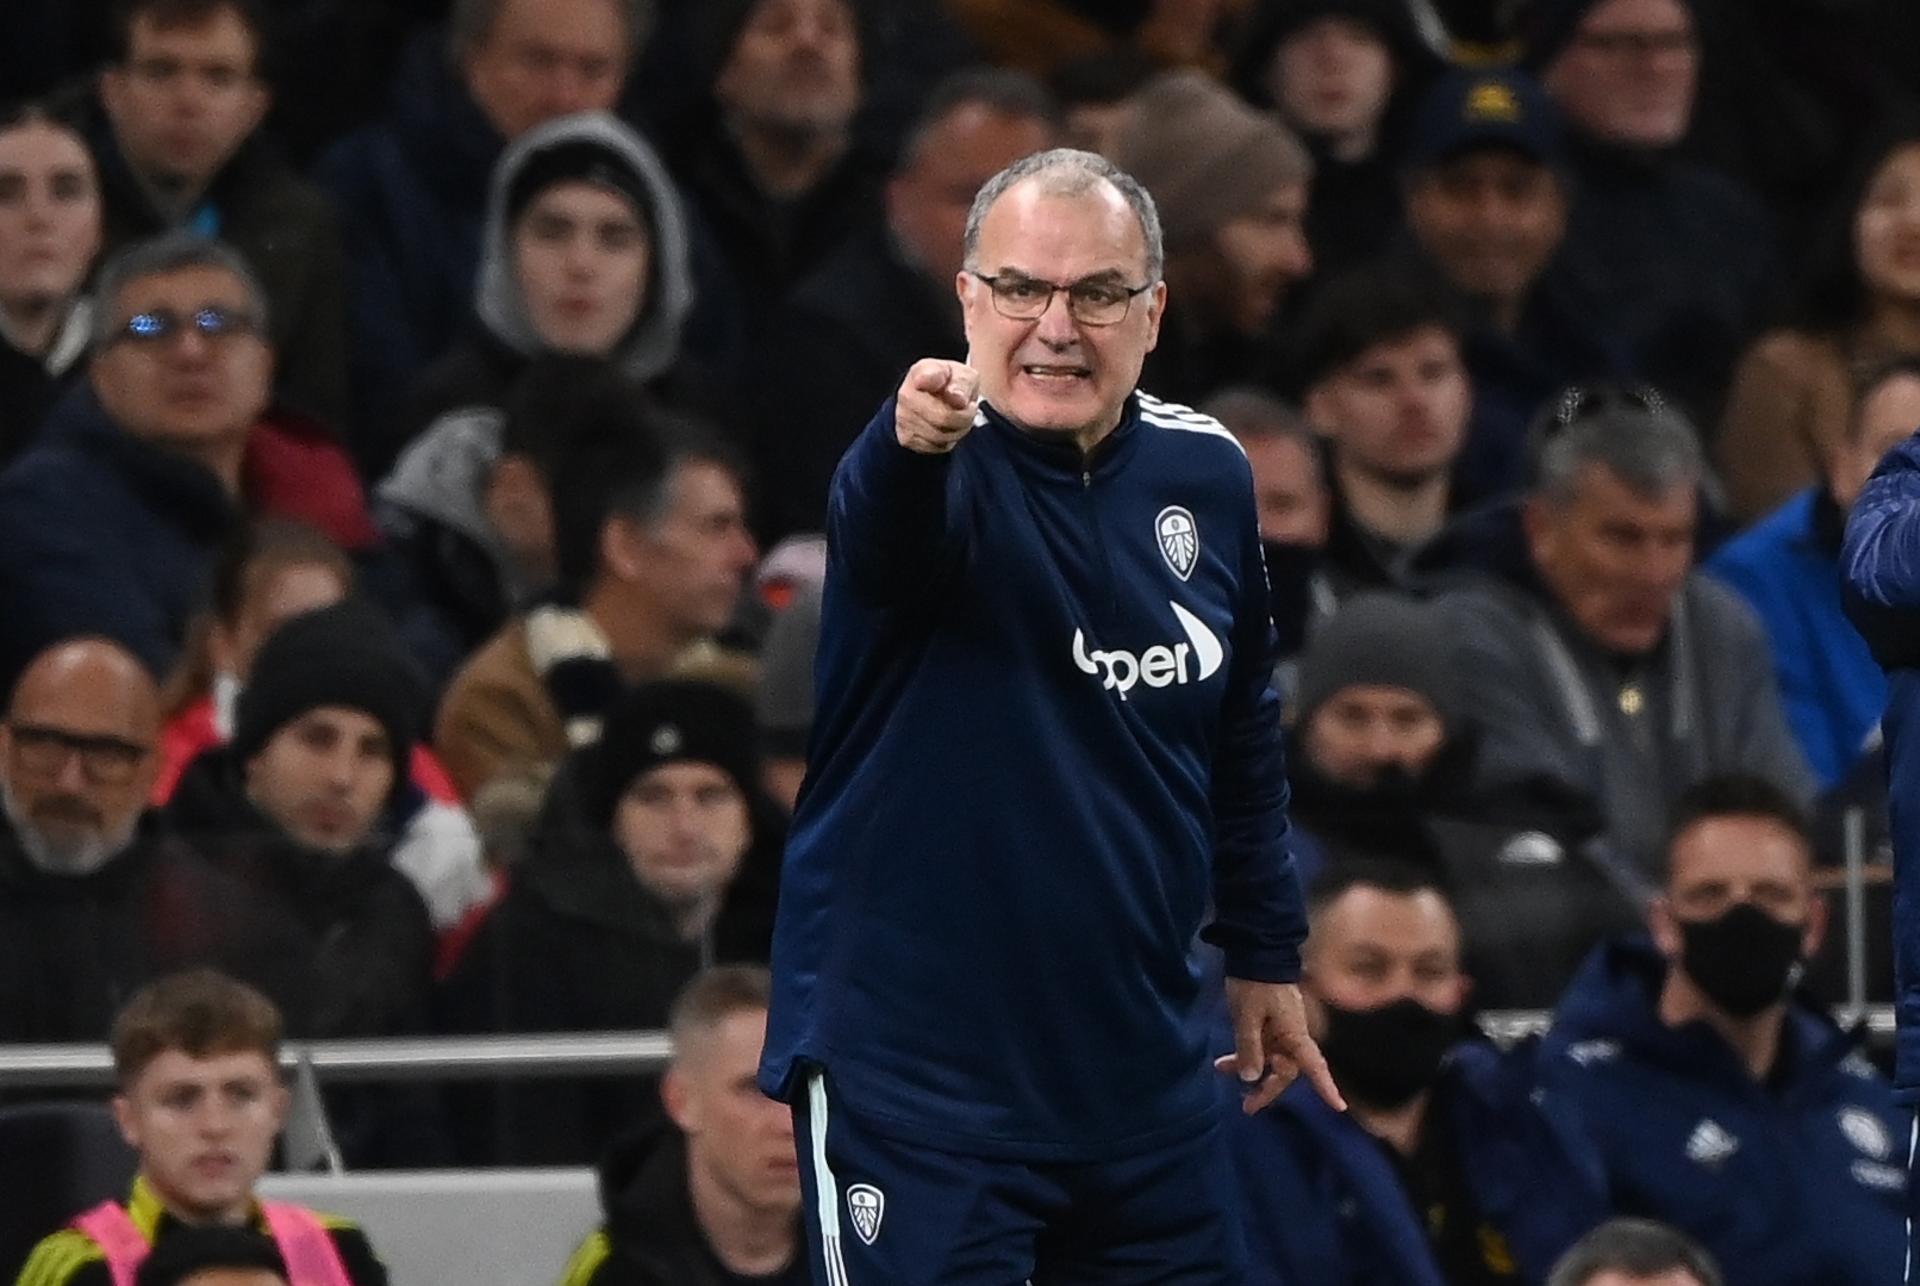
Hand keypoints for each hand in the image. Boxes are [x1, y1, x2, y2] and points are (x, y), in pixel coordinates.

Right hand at [895, 359, 979, 454]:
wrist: (933, 399)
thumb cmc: (950, 384)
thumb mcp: (964, 375)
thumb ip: (962, 382)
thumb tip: (957, 399)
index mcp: (920, 372)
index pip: (928, 378)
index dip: (947, 388)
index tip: (957, 391)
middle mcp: (906, 394)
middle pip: (944, 417)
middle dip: (965, 417)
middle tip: (969, 409)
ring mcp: (903, 418)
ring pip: (942, 436)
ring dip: (958, 430)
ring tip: (958, 417)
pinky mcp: (906, 438)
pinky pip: (936, 447)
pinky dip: (948, 441)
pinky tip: (947, 428)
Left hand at [1215, 979, 1345, 1115]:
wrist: (1256, 952)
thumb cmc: (1255, 983)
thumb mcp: (1247, 1015)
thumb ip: (1249, 1047)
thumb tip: (1250, 1079)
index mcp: (1295, 1034)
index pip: (1314, 1066)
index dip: (1326, 1086)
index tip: (1339, 1106)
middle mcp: (1292, 1037)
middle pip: (1286, 1072)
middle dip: (1267, 1089)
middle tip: (1247, 1107)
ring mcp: (1280, 1031)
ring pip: (1270, 1062)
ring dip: (1250, 1071)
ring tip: (1222, 1071)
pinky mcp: (1268, 1026)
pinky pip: (1260, 1049)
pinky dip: (1245, 1056)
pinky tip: (1224, 1062)